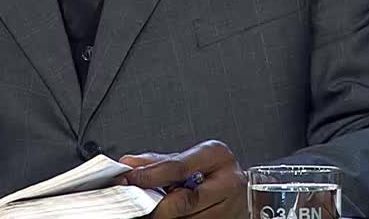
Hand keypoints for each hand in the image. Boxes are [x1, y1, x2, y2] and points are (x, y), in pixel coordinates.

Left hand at [118, 140, 246, 217]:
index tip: (133, 180)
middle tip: (145, 204)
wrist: (240, 190)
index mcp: (217, 155)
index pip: (179, 167)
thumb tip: (129, 164)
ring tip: (167, 207)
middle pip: (185, 200)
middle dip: (161, 204)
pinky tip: (178, 215)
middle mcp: (229, 181)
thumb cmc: (213, 172)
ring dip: (171, 216)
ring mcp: (232, 207)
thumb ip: (158, 162)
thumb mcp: (188, 159)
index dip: (152, 175)